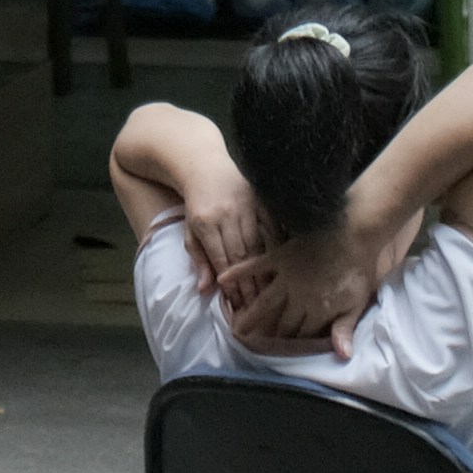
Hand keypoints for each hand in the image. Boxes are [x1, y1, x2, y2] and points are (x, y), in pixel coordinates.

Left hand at [178, 174, 274, 316]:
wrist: (205, 166)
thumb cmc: (197, 206)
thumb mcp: (190, 232)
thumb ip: (199, 260)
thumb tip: (205, 290)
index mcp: (205, 223)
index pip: (221, 260)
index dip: (230, 284)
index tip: (238, 304)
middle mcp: (226, 214)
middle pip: (241, 255)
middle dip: (249, 282)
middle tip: (257, 305)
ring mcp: (245, 205)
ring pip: (258, 243)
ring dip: (263, 269)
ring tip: (269, 291)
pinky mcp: (259, 199)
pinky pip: (272, 225)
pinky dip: (276, 245)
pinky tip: (281, 263)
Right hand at [217, 186, 407, 357]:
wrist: (353, 231)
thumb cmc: (358, 269)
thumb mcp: (357, 302)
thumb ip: (345, 328)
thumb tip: (342, 356)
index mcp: (316, 310)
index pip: (300, 335)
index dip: (288, 345)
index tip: (273, 354)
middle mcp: (297, 297)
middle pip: (280, 322)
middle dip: (267, 336)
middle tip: (250, 344)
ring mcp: (286, 276)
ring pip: (264, 301)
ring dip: (250, 315)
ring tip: (235, 327)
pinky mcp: (280, 256)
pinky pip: (256, 265)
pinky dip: (240, 272)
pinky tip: (224, 279)